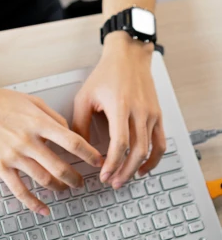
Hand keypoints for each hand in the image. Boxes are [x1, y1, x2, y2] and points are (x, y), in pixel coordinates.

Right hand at [0, 78, 103, 214]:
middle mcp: (28, 140)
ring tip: (65, 189)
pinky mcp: (1, 166)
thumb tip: (68, 132)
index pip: (72, 142)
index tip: (98, 162)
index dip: (90, 155)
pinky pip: (20, 191)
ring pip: (44, 180)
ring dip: (59, 188)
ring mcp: (14, 155)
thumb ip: (52, 116)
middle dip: (76, 178)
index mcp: (39, 123)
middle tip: (82, 181)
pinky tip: (43, 209)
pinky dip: (34, 204)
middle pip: (61, 167)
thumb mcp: (32, 101)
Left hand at [72, 32, 165, 187]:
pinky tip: (143, 168)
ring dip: (137, 169)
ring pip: (149, 150)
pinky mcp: (157, 115)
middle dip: (124, 171)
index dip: (112, 163)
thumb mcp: (85, 95)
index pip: (120, 143)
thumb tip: (78, 147)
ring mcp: (151, 114)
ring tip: (125, 178)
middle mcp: (139, 111)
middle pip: (136, 151)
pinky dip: (154, 159)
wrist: (128, 57)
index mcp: (120, 106)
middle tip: (113, 182)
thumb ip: (80, 122)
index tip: (104, 174)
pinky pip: (160, 143)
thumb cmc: (106, 74)